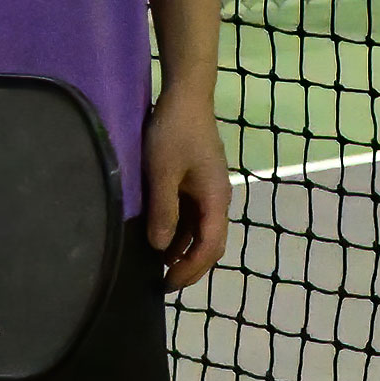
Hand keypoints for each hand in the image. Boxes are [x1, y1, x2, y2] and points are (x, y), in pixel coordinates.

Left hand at [142, 79, 232, 289]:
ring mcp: (211, 190)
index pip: (210, 246)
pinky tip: (163, 241)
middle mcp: (219, 199)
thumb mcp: (162, 172)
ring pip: (203, 232)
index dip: (190, 269)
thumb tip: (160, 248)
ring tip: (160, 267)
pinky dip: (182, 234)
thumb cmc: (174, 133)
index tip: (167, 283)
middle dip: (191, 267)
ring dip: (185, 251)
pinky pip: (195, 217)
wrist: (186, 96)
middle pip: (211, 243)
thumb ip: (164, 211)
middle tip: (164, 284)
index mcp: (216, 199)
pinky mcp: (201, 182)